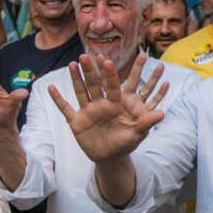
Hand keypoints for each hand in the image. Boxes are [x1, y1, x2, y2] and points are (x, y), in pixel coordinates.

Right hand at [47, 53, 167, 162]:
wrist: (110, 156)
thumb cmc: (125, 143)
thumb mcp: (137, 134)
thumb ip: (147, 123)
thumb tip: (163, 114)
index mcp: (114, 105)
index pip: (111, 86)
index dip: (109, 75)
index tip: (107, 61)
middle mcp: (100, 104)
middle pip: (94, 84)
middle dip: (90, 71)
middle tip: (85, 55)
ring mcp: (87, 111)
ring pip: (80, 91)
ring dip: (75, 78)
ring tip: (71, 64)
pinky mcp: (76, 122)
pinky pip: (65, 109)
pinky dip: (58, 100)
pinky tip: (50, 88)